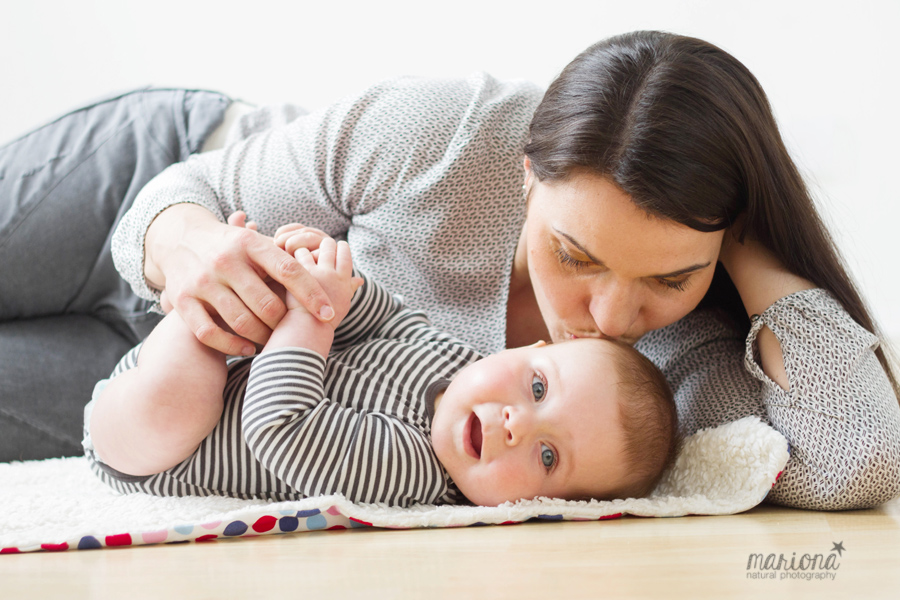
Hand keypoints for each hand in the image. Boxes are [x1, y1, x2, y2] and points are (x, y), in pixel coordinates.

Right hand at [145, 204, 335, 355]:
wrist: (179, 239)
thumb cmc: (233, 247)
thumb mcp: (257, 243)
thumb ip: (292, 259)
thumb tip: (354, 281)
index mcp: (249, 243)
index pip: (289, 270)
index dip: (312, 294)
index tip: (328, 314)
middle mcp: (225, 260)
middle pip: (267, 303)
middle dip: (285, 323)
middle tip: (294, 332)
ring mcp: (202, 281)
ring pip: (242, 321)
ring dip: (263, 338)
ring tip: (274, 342)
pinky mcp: (182, 301)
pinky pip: (211, 333)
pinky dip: (233, 346)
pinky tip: (248, 349)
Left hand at [289, 238, 360, 328]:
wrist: (307, 330)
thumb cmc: (324, 321)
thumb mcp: (343, 304)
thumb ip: (350, 288)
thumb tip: (360, 280)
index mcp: (345, 281)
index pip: (345, 254)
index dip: (340, 248)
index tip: (335, 248)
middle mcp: (333, 273)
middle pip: (330, 244)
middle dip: (322, 243)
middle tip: (314, 247)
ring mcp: (317, 272)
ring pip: (313, 246)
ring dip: (306, 246)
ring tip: (300, 251)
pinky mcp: (301, 272)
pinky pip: (298, 252)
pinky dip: (294, 252)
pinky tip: (288, 257)